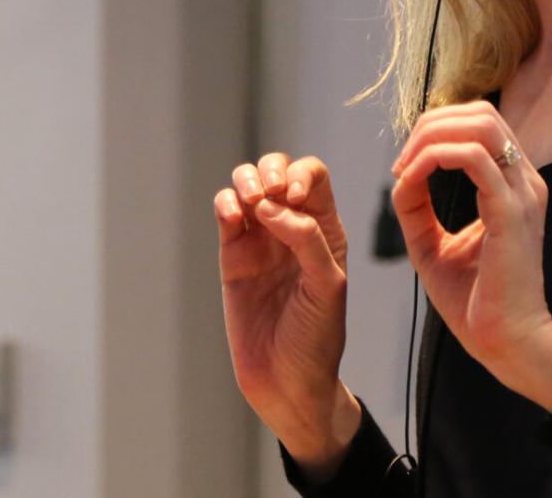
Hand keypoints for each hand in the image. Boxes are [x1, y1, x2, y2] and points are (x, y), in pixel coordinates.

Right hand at [214, 152, 360, 478]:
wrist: (286, 380)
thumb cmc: (317, 337)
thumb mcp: (327, 285)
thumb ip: (307, 239)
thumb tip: (273, 204)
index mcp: (324, 231)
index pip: (314, 176)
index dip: (302, 174)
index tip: (292, 197)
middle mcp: (291, 228)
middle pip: (278, 170)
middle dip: (270, 170)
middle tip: (270, 194)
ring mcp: (259, 240)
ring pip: (247, 185)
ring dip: (245, 179)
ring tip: (249, 201)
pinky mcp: (232, 256)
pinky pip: (225, 214)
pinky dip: (224, 203)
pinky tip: (231, 216)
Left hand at [389, 101, 551, 412]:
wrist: (506, 342)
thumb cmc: (477, 299)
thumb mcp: (433, 244)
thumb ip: (417, 207)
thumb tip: (402, 175)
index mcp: (511, 185)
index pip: (480, 124)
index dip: (435, 129)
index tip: (403, 165)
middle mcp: (523, 181)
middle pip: (481, 112)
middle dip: (431, 124)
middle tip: (401, 160)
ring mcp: (522, 194)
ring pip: (479, 125)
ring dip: (430, 138)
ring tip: (405, 169)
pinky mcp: (511, 212)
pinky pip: (473, 160)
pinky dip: (434, 159)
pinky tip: (412, 181)